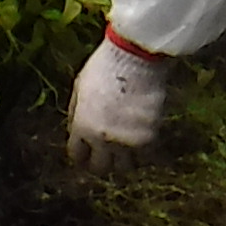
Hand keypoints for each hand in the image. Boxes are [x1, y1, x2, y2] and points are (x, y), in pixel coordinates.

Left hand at [66, 39, 175, 165]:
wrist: (136, 58)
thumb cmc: (104, 67)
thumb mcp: (80, 88)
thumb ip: (78, 114)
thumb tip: (76, 129)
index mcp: (82, 127)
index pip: (78, 156)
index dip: (82, 156)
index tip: (87, 155)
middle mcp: (103, 140)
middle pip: (101, 168)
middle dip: (102, 162)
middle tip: (108, 155)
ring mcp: (127, 141)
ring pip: (126, 166)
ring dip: (125, 158)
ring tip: (127, 146)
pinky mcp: (149, 137)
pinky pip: (146, 154)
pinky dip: (144, 149)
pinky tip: (142, 137)